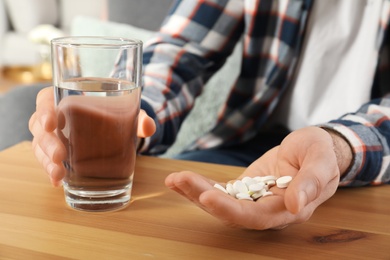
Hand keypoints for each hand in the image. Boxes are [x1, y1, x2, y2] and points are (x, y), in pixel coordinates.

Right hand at [29, 87, 155, 186]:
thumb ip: (139, 118)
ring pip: (40, 147)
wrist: (116, 129)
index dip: (44, 110)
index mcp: (66, 98)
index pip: (46, 99)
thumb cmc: (116, 115)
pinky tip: (57, 182)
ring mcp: (54, 137)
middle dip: (47, 143)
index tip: (51, 123)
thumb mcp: (129, 114)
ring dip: (46, 161)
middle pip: (39, 127)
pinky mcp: (57, 154)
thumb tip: (149, 126)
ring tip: (59, 174)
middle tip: (61, 156)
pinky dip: (50, 172)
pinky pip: (47, 162)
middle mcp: (55, 117)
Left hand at [165, 127, 341, 229]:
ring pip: (223, 202)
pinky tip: (182, 179)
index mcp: (290, 209)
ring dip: (197, 191)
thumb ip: (312, 182)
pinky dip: (201, 185)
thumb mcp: (321, 161)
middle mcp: (268, 210)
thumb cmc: (321, 153)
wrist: (313, 148)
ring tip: (174, 179)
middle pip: (232, 212)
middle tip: (180, 180)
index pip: (257, 216)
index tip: (208, 196)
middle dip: (204, 197)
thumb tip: (297, 205)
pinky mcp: (245, 188)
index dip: (232, 210)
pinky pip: (221, 189)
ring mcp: (254, 199)